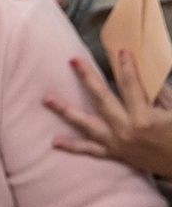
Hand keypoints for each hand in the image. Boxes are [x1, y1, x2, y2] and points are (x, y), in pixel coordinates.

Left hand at [46, 51, 171, 177]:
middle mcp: (125, 130)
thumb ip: (159, 95)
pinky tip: (54, 141)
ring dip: (65, 111)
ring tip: (47, 99)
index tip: (121, 51)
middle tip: (73, 60)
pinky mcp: (115, 155)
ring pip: (87, 124)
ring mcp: (117, 143)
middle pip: (101, 99)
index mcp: (144, 118)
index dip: (127, 67)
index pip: (131, 86)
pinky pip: (90, 150)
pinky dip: (72, 146)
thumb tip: (143, 80)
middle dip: (87, 77)